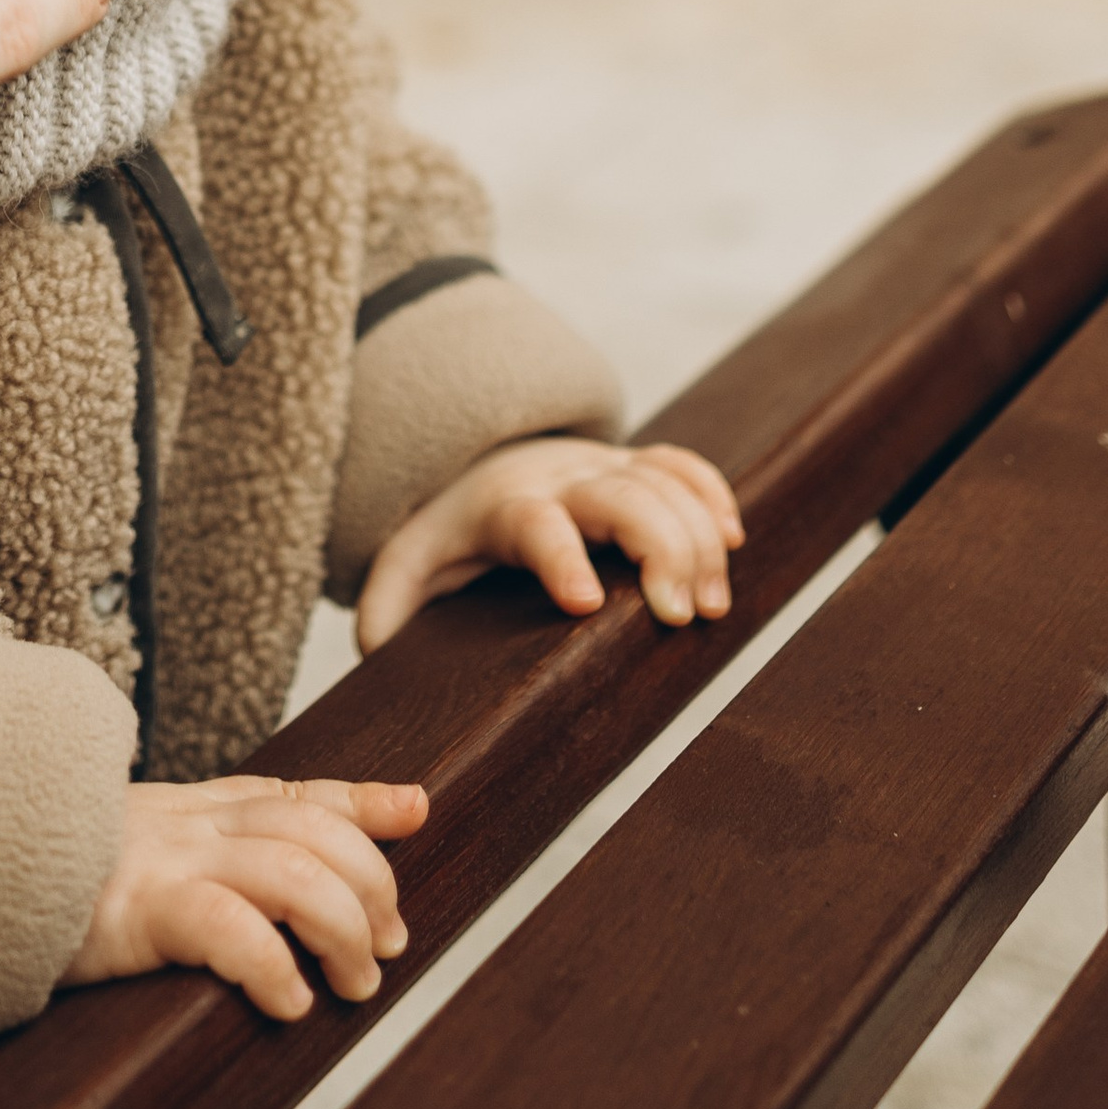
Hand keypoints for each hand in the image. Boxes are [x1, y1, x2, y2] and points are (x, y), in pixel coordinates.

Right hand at [59, 774, 426, 1020]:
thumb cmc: (44, 882)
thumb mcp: (131, 857)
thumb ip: (190, 859)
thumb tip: (255, 906)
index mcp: (190, 810)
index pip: (293, 791)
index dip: (362, 800)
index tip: (417, 807)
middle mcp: (189, 825)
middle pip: (315, 830)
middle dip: (372, 884)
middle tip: (387, 946)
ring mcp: (165, 862)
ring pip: (294, 874)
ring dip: (341, 933)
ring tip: (351, 986)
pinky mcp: (136, 910)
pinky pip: (228, 928)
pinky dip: (273, 967)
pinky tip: (286, 1004)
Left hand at [356, 437, 744, 653]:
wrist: (481, 457)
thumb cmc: (453, 529)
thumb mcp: (409, 561)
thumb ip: (388, 605)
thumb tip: (376, 651)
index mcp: (505, 507)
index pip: (535, 524)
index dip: (562, 558)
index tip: (587, 602)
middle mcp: (562, 480)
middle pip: (621, 496)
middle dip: (659, 548)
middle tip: (680, 615)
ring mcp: (606, 469)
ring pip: (663, 483)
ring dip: (697, 537)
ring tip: (710, 606)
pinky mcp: (637, 468)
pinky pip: (682, 465)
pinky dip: (711, 495)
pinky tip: (731, 540)